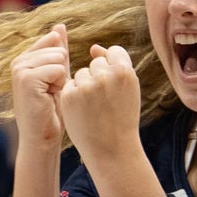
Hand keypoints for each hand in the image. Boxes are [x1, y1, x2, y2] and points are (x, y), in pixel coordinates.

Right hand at [9, 24, 71, 147]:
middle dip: (63, 71)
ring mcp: (20, 70)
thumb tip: (60, 25)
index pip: (53, 41)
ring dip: (61, 79)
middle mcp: (18, 62)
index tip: (54, 83)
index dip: (62, 63)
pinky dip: (59, 85)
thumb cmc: (51, 109)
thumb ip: (57, 50)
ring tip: (50, 95)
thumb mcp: (57, 74)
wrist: (42, 136)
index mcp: (24, 58)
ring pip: (58, 58)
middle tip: (52, 92)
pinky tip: (49, 98)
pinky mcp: (25, 79)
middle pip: (58, 49)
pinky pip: (57, 69)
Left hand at [58, 44, 142, 163]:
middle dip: (98, 77)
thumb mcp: (127, 88)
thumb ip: (114, 65)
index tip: (114, 84)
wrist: (112, 148)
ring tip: (95, 107)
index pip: (113, 52)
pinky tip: (83, 111)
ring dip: (84, 86)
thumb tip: (93, 48)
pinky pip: (70, 85)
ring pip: (81, 73)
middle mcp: (105, 76)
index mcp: (124, 72)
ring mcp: (86, 86)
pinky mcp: (69, 95)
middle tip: (106, 101)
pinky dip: (74, 96)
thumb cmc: (122, 117)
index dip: (112, 67)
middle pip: (95, 63)